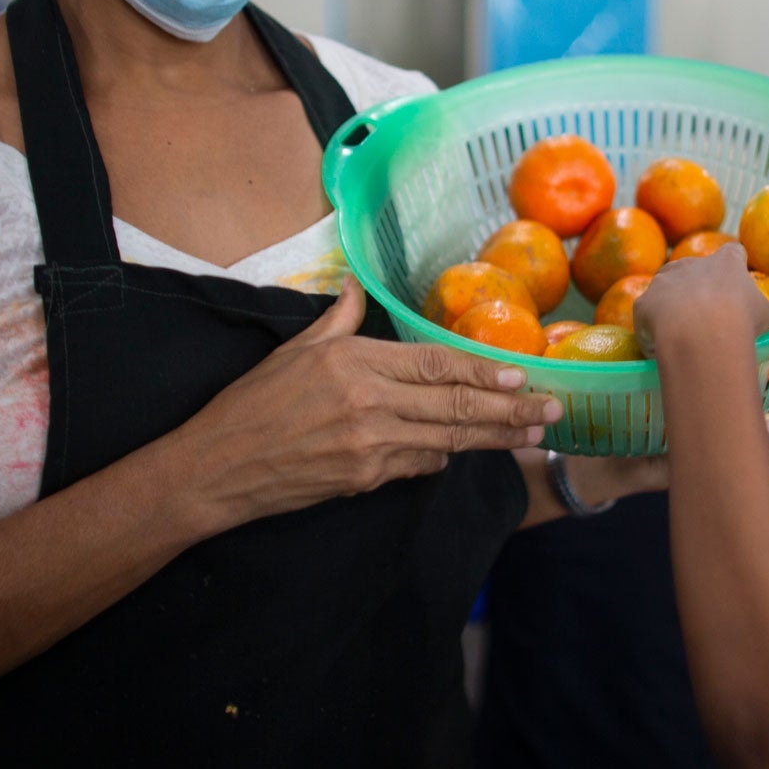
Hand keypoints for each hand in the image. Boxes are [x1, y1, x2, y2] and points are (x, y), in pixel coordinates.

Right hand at [159, 279, 560, 536]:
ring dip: (494, 437)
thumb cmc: (250, 405)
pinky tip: (464, 450)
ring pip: (448, 439)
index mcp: (354, 361)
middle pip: (455, 404)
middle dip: (510, 409)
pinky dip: (442, 455)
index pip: (436, 362)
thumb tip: (357, 289)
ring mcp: (370, 444)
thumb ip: (337, 321)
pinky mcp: (364, 478)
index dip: (483, 368)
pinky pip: (419, 464)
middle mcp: (369, 401)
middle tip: (551, 409)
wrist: (217, 467)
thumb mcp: (293, 350)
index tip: (520, 374)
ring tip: (532, 434)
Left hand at [634, 244, 768, 358]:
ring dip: (670, 305)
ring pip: (665, 287)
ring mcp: (664, 280)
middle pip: (693, 268)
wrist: (701, 334)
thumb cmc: (742, 321)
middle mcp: (692, 263)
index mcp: (726, 263)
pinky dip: (652, 329)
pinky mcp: (644, 302)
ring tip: (680, 332)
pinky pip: (647, 315)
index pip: (733, 253)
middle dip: (697, 288)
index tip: (735, 281)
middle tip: (706, 317)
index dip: (734, 265)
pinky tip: (661, 348)